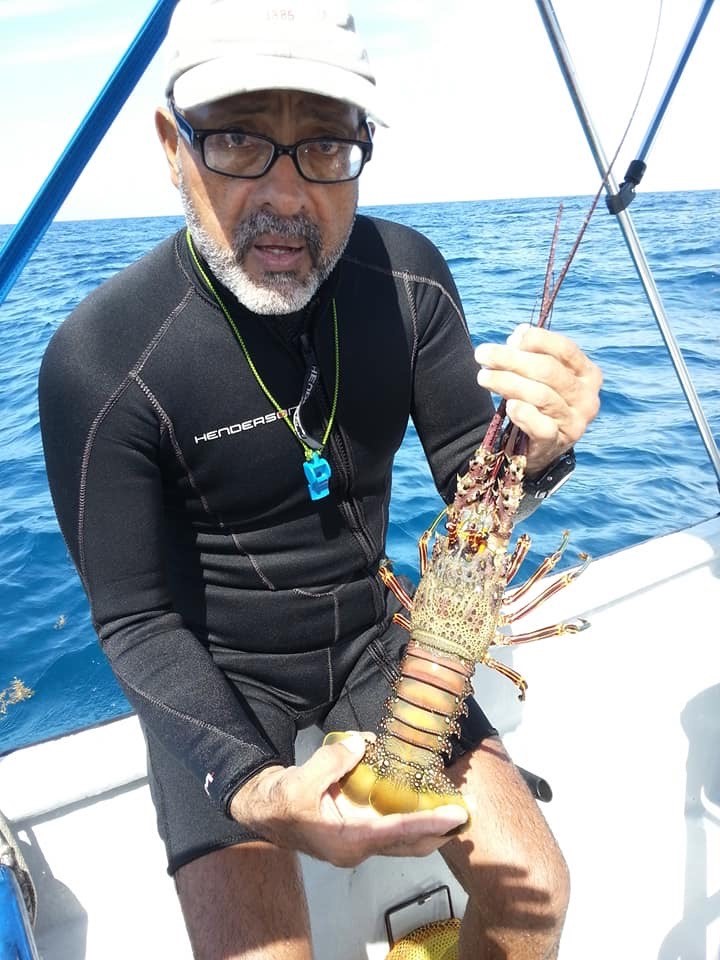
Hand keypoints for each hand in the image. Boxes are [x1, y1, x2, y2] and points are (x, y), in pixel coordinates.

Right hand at [228, 734, 467, 866]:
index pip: (398, 832)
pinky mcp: (357, 828)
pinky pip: (390, 822)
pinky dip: (409, 813)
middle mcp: (359, 846)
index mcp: (348, 840)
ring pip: (403, 836)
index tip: (457, 815)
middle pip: (410, 843)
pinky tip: (420, 797)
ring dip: (428, 824)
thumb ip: (333, 761)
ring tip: (453, 806)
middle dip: (440, 831)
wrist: (262, 811)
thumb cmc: (279, 802)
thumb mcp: (300, 781)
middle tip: (467, 812)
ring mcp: (359, 839)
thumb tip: (363, 744)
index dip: (430, 823)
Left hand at [475, 323, 601, 474]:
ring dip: (507, 382)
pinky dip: (524, 414)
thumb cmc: (540, 403)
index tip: (511, 339)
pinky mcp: (557, 443)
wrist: (540, 447)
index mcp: (588, 374)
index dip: (538, 340)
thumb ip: (532, 354)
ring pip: (541, 395)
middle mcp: (587, 398)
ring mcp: (574, 423)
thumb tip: (519, 334)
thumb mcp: (540, 376)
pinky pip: (541, 426)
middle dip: (512, 359)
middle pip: (549, 371)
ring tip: (483, 376)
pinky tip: (509, 406)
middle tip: (483, 354)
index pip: (565, 349)